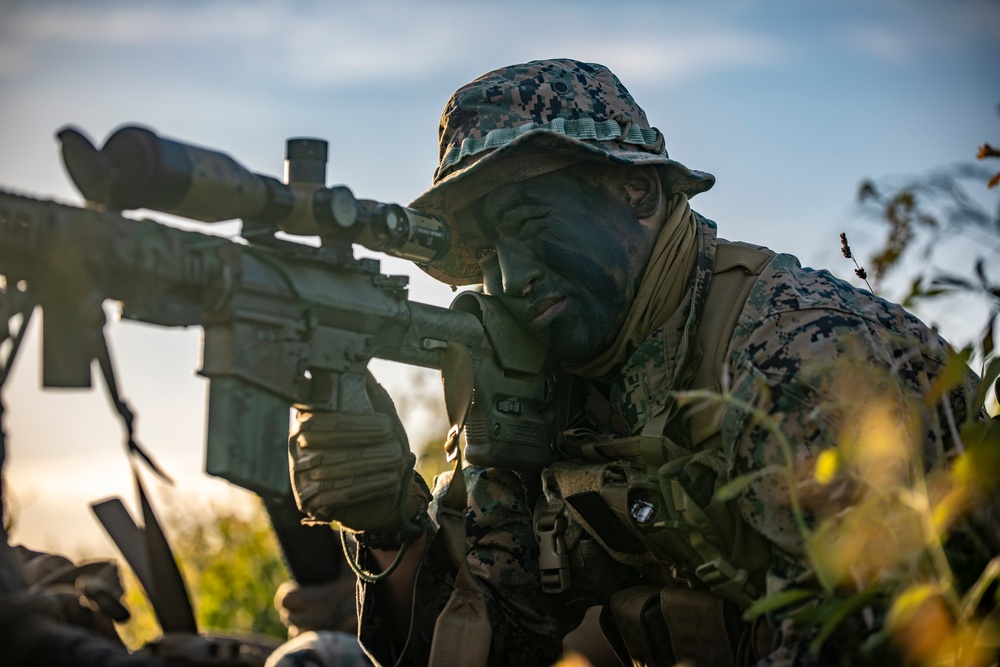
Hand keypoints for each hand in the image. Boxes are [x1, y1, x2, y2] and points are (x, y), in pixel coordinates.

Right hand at [289, 373, 427, 542]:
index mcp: (307, 420)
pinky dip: (364, 487)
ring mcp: (299, 475)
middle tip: (396, 446)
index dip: (354, 424)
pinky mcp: (308, 501)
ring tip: (396, 462)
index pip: (321, 420)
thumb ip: (366, 392)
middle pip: (326, 444)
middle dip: (364, 444)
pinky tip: (388, 481)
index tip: (386, 425)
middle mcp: (297, 447)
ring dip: (368, 466)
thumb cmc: (376, 448)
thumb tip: (360, 363)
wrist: (377, 495)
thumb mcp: (374, 416)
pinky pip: (334, 494)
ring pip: (330, 468)